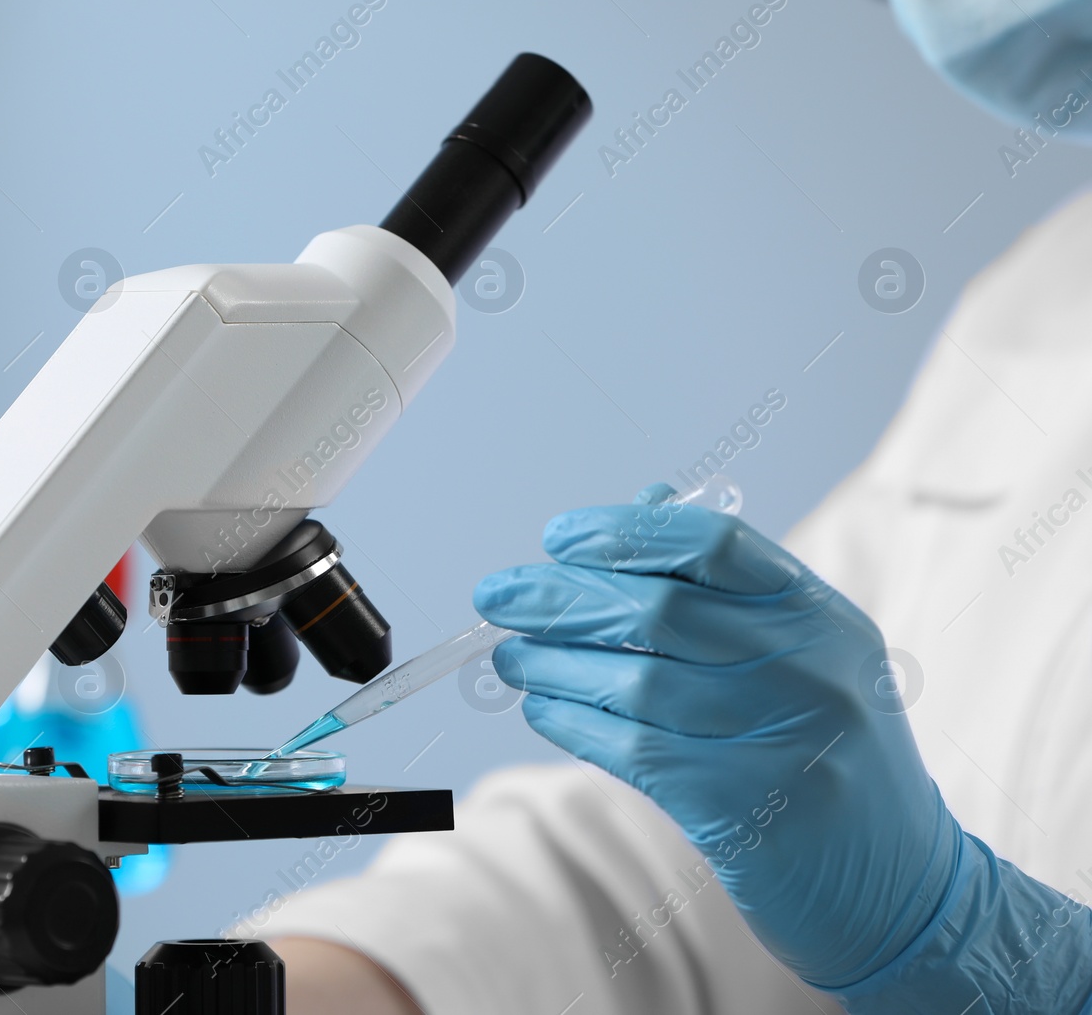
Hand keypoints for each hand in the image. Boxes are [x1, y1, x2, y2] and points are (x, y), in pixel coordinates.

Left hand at [473, 488, 957, 988]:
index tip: (559, 538)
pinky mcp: (742, 810)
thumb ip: (726, 591)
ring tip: (510, 655)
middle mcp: (809, 670)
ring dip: (553, 662)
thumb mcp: (809, 659)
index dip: (625, 532)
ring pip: (634, 681)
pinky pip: (632, 749)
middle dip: (561, 596)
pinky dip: (573, 723)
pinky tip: (543, 709)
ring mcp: (779, 742)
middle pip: (659, 608)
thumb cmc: (832, 758)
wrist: (906, 890)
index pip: (715, 543)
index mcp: (823, 617)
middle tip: (498, 595)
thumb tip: (635, 513)